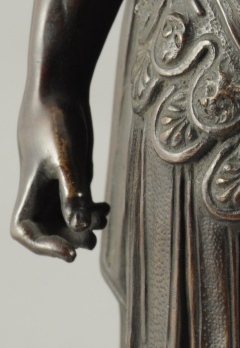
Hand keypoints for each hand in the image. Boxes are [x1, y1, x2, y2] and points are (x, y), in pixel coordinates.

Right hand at [11, 93, 109, 261]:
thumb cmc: (57, 122)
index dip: (45, 248)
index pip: (26, 232)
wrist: (60, 94)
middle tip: (92, 239)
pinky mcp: (71, 177)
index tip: (70, 253)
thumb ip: (72, 193)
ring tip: (103, 217)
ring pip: (67, 220)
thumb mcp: (67, 158)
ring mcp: (56, 187)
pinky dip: (91, 211)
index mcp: (28, 191)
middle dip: (70, 239)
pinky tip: (106, 207)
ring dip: (85, 226)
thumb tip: (79, 228)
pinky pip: (79, 205)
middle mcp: (40, 193)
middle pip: (50, 231)